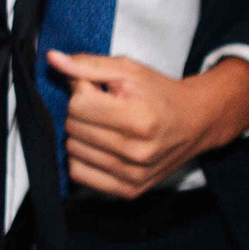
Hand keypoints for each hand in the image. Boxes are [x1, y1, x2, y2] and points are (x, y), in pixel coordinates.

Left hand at [48, 52, 248, 197]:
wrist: (195, 123)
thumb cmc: (159, 94)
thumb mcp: (128, 70)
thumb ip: (88, 65)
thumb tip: (53, 58)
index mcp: (139, 118)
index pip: (78, 104)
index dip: (81, 90)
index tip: (96, 88)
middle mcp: (137, 151)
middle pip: (73, 127)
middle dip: (80, 112)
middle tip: (101, 107)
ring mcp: (133, 175)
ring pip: (72, 151)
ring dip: (80, 134)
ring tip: (103, 125)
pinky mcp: (129, 190)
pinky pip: (79, 174)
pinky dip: (81, 158)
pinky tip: (98, 145)